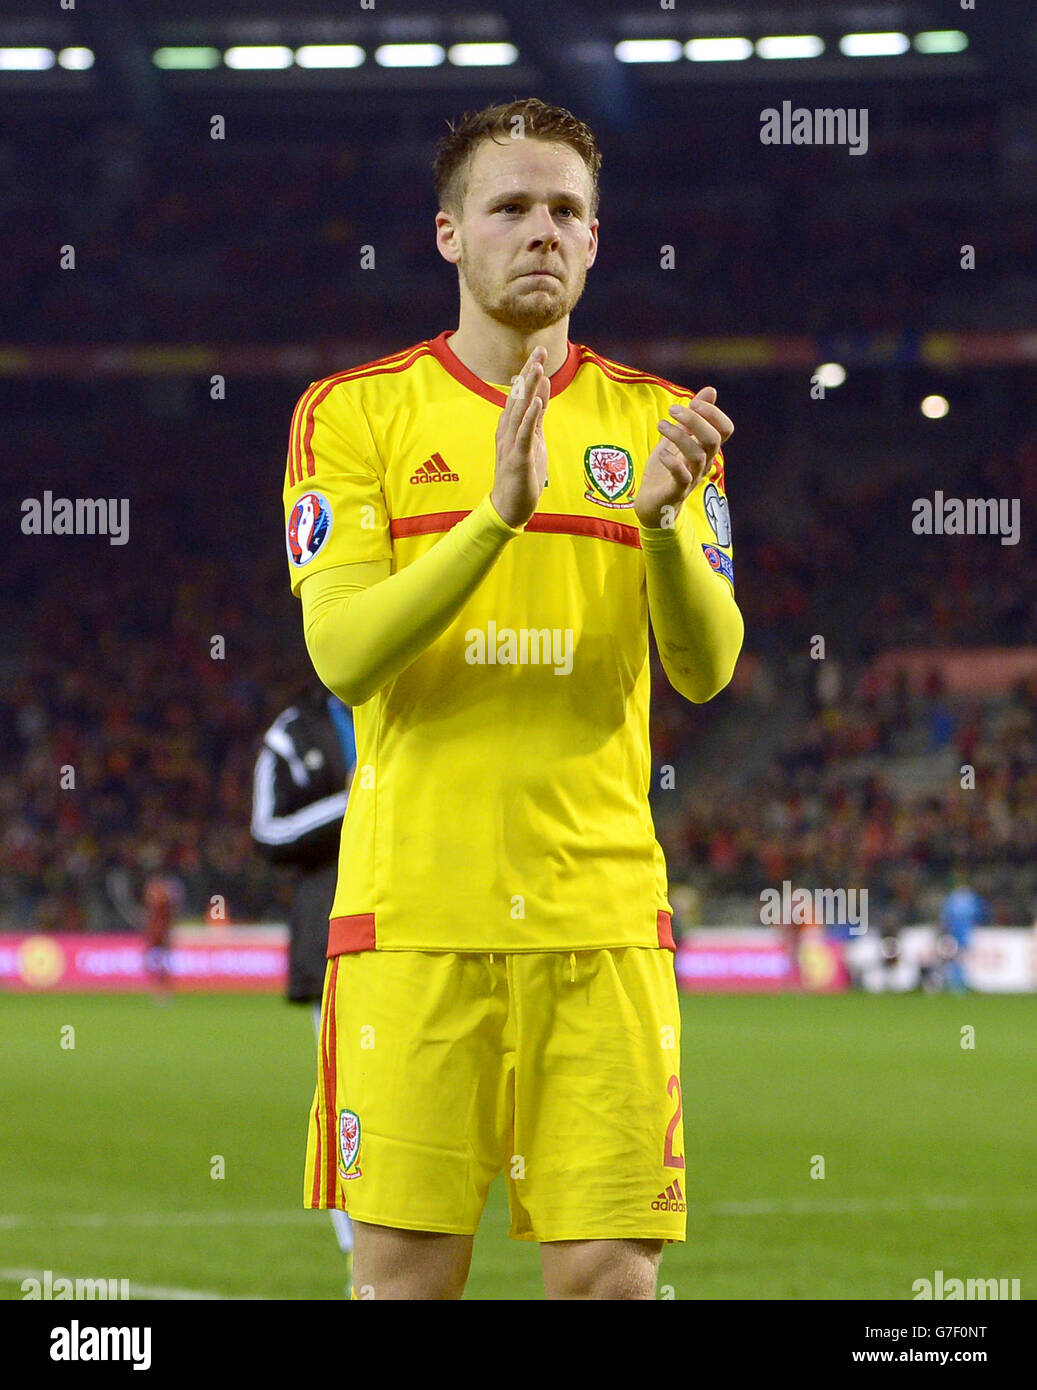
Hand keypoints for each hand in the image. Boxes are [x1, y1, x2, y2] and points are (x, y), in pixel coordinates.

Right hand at [490, 346, 550, 527]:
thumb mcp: (534, 440)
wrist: (509, 508)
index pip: (520, 395)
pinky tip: (535, 404)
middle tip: (539, 350)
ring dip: (528, 390)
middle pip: (518, 397)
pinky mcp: (517, 459)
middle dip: (529, 373)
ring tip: (537, 369)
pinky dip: (529, 418)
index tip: (539, 352)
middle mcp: (508, 432)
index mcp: (511, 427)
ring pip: (519, 412)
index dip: (529, 373)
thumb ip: (537, 416)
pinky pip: (524, 435)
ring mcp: (511, 445)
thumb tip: (542, 390)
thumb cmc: (522, 475)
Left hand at [634, 387, 732, 528]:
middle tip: (672, 410)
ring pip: (697, 455)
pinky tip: (662, 453)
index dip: (714, 413)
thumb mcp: (678, 438)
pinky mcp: (676, 491)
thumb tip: (711, 390)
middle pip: (713, 439)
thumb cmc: (666, 470)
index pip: (725, 429)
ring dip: (679, 436)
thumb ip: (693, 416)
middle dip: (695, 419)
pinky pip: (682, 477)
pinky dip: (672, 462)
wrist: (652, 505)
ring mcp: (691, 478)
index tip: (693, 402)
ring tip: (661, 425)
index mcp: (706, 449)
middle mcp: (704, 463)